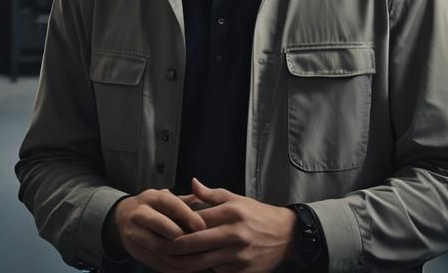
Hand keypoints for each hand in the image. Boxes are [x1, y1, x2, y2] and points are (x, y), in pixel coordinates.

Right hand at [107, 187, 208, 272]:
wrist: (123, 217)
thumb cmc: (151, 206)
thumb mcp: (163, 197)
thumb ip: (183, 200)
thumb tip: (204, 197)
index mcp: (151, 198)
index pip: (170, 204)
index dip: (187, 215)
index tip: (203, 226)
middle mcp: (140, 214)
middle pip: (163, 228)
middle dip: (184, 239)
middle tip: (204, 247)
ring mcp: (135, 234)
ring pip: (161, 248)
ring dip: (183, 257)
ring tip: (202, 262)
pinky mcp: (135, 252)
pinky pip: (158, 263)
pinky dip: (176, 269)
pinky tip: (191, 269)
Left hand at [163, 178, 296, 272]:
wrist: (286, 235)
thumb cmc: (257, 214)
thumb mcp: (235, 198)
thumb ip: (211, 194)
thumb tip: (192, 183)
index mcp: (231, 213)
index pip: (196, 220)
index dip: (178, 225)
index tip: (164, 227)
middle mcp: (235, 234)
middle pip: (196, 244)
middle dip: (175, 248)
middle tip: (160, 247)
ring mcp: (239, 255)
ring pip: (204, 263)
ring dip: (185, 263)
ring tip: (170, 260)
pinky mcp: (244, 271)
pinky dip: (204, 271)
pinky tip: (193, 267)